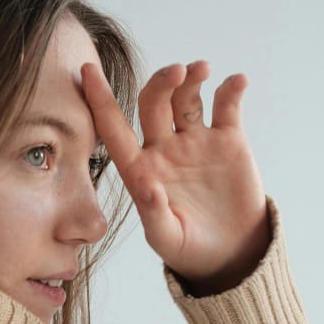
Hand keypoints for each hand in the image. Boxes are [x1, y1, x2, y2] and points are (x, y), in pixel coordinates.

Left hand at [82, 60, 270, 293]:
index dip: (99, 100)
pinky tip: (237, 81)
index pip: (113, 128)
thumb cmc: (189, 249)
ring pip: (187, 97)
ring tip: (200, 69)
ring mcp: (195, 141)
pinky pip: (226, 106)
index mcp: (140, 169)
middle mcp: (164, 148)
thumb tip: (147, 187)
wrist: (232, 254)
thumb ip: (154, 215)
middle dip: (161, 83)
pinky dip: (231, 90)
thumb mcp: (167, 239)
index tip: (86, 69)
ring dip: (191, 78)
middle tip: (176, 72)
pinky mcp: (228, 141)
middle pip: (154, 103)